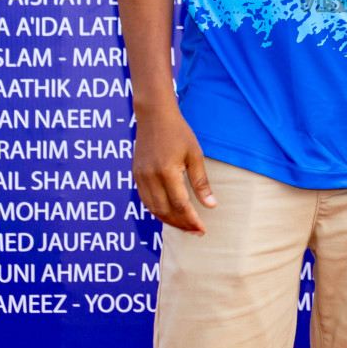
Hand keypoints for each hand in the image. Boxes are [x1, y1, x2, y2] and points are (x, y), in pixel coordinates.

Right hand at [132, 106, 216, 234]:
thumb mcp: (194, 155)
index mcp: (167, 171)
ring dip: (168, 221)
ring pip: (153, 209)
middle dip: (181, 224)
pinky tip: (169, 213)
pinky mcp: (136, 175)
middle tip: (195, 231)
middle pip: (165, 211)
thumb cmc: (178, 133)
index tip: (202, 230)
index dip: (191, 220)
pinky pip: (145, 200)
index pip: (180, 205)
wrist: (154, 116)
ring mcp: (140, 177)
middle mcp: (150, 177)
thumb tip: (210, 205)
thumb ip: (201, 182)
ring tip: (185, 226)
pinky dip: (157, 211)